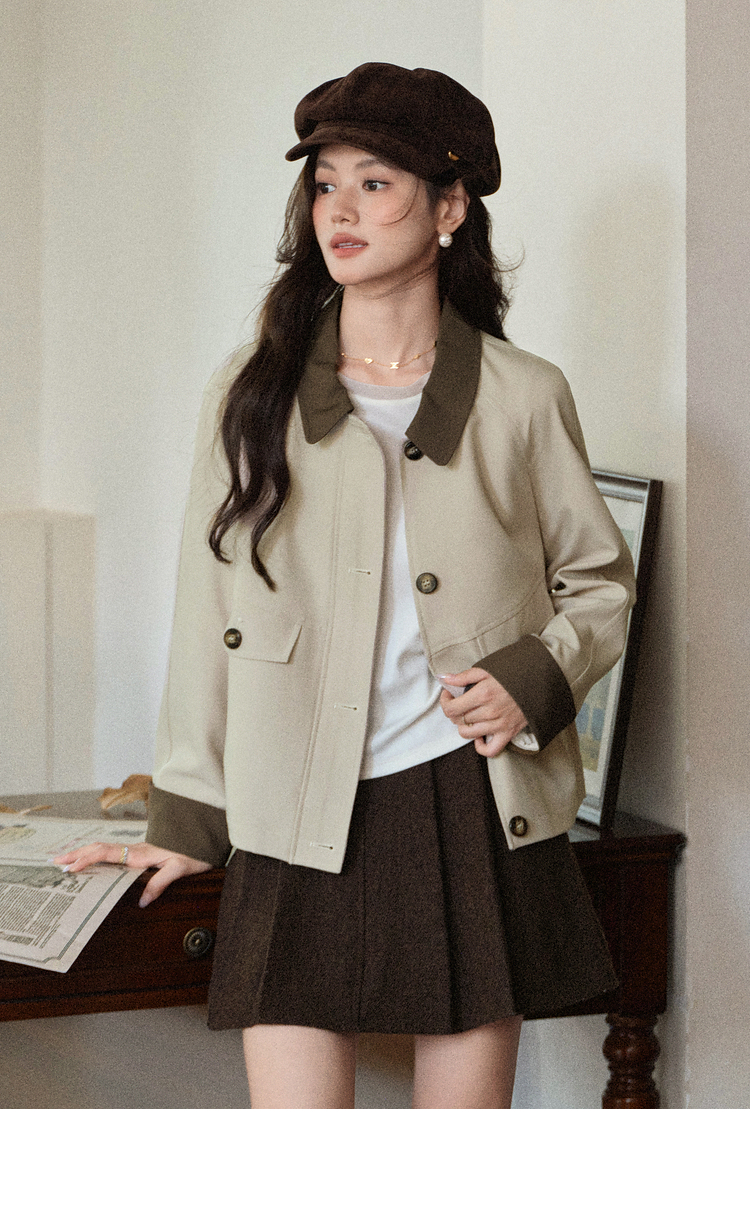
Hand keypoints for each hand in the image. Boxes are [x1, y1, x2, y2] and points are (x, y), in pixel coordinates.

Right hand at [52, 842, 211, 906]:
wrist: (205, 835)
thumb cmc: (195, 851)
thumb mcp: (180, 869)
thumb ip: (160, 883)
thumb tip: (140, 902)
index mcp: (139, 853)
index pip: (105, 853)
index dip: (86, 859)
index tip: (69, 868)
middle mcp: (134, 849)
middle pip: (98, 848)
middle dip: (76, 854)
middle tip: (55, 861)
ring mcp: (136, 850)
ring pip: (104, 848)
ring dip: (83, 853)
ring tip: (65, 861)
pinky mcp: (141, 852)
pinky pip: (113, 853)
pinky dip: (96, 855)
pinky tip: (91, 862)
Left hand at [439, 667, 527, 757]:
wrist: (539, 683)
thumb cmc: (513, 675)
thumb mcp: (487, 670)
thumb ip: (464, 676)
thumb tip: (444, 679)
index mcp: (482, 694)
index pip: (451, 708)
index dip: (445, 702)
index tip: (449, 696)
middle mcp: (489, 712)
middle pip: (458, 720)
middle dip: (455, 711)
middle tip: (461, 702)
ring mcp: (498, 725)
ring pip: (468, 734)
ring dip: (464, 725)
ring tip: (469, 716)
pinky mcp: (508, 734)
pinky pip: (490, 750)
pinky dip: (481, 746)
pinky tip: (479, 735)